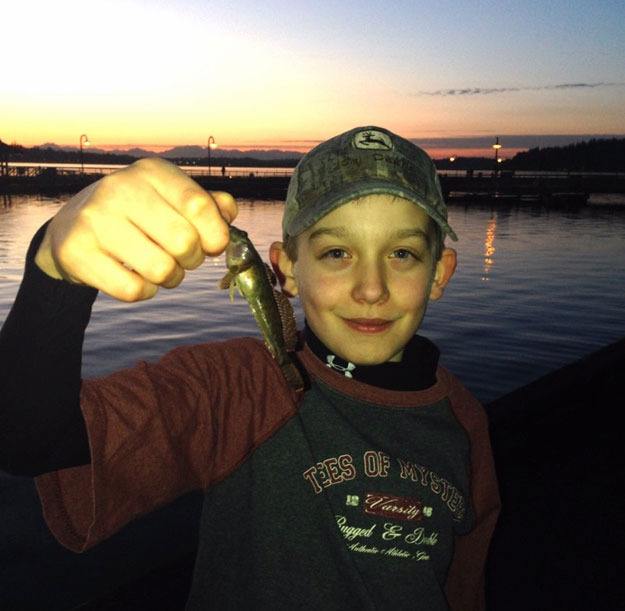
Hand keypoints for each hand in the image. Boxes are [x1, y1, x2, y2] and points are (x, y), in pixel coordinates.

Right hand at [34, 158, 237, 300]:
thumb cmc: (138, 214)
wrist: (71, 227)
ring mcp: (95, 220)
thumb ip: (207, 205)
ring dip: (171, 278)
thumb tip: (229, 212)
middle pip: (183, 242)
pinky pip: (133, 290)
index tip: (214, 245)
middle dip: (193, 260)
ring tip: (163, 269)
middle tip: (184, 258)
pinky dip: (145, 291)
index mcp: (150, 172)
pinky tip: (138, 278)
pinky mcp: (76, 252)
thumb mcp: (170, 199)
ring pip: (161, 269)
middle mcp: (119, 189)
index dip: (216, 235)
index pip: (199, 206)